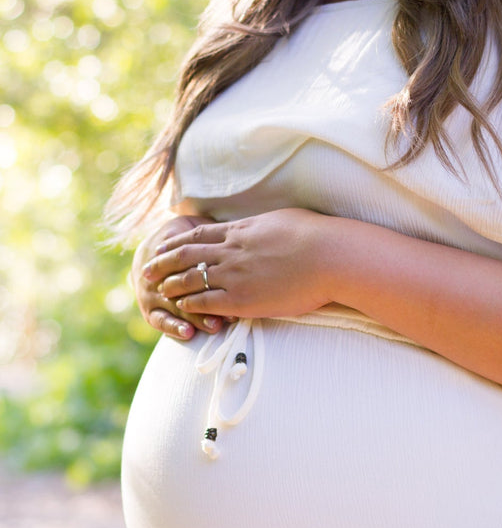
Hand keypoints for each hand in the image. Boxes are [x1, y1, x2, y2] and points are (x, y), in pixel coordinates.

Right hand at [132, 215, 225, 339]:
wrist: (149, 251)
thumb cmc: (182, 237)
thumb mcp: (190, 225)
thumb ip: (203, 228)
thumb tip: (225, 225)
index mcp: (170, 251)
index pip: (188, 261)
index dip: (209, 271)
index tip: (234, 282)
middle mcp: (158, 273)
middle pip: (183, 287)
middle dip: (208, 298)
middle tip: (232, 308)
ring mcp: (150, 293)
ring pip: (175, 306)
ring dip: (196, 316)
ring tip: (214, 326)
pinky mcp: (149, 310)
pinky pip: (159, 320)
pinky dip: (173, 327)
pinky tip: (188, 334)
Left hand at [142, 208, 333, 318]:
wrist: (329, 257)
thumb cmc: (317, 236)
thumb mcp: (285, 219)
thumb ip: (266, 227)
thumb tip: (264, 226)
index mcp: (240, 230)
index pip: (198, 235)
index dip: (176, 242)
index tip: (163, 246)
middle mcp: (231, 251)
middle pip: (185, 255)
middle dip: (163, 263)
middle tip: (147, 270)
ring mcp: (234, 275)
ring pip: (190, 279)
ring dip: (172, 285)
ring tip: (160, 291)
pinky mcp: (242, 299)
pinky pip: (206, 302)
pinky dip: (191, 304)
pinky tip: (182, 308)